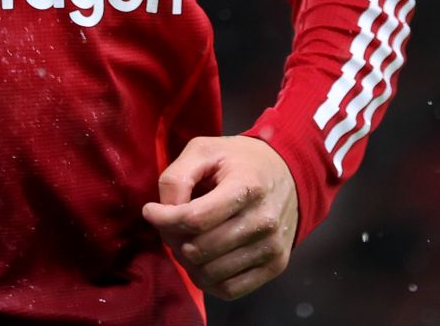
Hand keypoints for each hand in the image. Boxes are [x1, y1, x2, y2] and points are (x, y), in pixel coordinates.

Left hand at [142, 135, 298, 301]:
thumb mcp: (204, 150)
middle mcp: (264, 221)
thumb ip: (177, 177)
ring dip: (187, 262)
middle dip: (173, 239)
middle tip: (170, 227)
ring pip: (210, 273)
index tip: (151, 211)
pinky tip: (202, 260)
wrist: (289, 173)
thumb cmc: (239, 160)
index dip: (164, 219)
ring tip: (185, 242)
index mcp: (246, 187)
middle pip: (199, 248)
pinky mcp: (276, 266)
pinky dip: (207, 280)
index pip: (195, 218)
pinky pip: (230, 290)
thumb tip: (163, 213)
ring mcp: (272, 247)